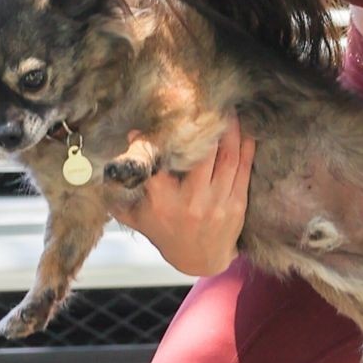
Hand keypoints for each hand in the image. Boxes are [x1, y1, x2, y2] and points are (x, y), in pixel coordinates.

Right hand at [124, 116, 255, 276]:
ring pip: (226, 157)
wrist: (199, 260)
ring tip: (228, 109)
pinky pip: (244, 168)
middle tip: (208, 102)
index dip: (161, 138)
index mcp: (163, 201)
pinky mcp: (237, 205)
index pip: (159, 162)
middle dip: (206, 125)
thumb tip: (117, 150)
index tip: (165, 119)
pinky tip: (245, 129)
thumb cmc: (165, 232)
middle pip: (201, 154)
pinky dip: (246, 146)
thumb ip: (124, 186)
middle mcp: (191, 202)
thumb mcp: (137, 215)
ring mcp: (217, 203)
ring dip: (230, 129)